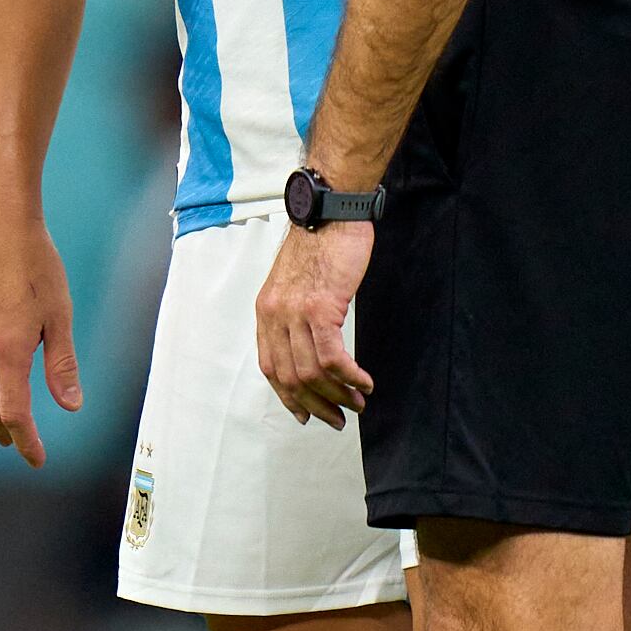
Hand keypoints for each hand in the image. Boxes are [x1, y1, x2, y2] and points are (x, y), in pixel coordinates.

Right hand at [0, 207, 78, 467]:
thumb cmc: (35, 263)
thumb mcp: (60, 314)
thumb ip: (62, 364)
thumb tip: (71, 407)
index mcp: (9, 350)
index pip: (15, 413)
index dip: (26, 442)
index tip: (37, 459)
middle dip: (6, 434)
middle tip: (24, 446)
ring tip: (0, 428)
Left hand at [255, 219, 374, 425]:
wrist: (331, 212)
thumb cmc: (322, 244)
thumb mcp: (296, 283)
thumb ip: (295, 315)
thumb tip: (309, 347)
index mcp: (266, 311)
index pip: (270, 367)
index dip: (289, 397)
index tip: (307, 413)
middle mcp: (274, 315)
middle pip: (290, 377)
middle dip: (316, 405)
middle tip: (339, 418)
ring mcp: (295, 313)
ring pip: (311, 372)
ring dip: (338, 395)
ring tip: (358, 403)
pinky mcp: (320, 309)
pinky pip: (332, 357)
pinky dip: (349, 377)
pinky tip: (364, 382)